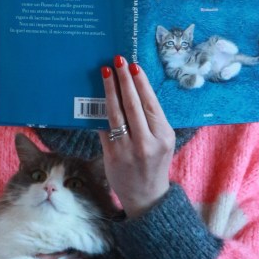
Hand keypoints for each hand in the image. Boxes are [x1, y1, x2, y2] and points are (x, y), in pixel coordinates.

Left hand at [97, 56, 174, 216]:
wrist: (147, 197)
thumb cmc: (154, 164)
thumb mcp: (162, 142)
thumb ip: (151, 120)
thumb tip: (133, 90)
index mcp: (164, 136)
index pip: (150, 104)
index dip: (141, 83)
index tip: (133, 66)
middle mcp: (147, 142)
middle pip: (133, 105)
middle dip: (124, 81)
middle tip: (117, 61)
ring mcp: (127, 150)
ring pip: (116, 114)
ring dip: (109, 90)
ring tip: (105, 72)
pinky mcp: (111, 156)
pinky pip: (104, 128)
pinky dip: (99, 111)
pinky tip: (95, 96)